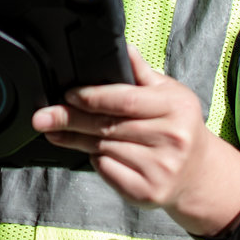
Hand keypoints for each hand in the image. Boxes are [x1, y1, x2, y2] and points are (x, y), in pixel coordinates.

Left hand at [31, 44, 239, 230]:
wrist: (197, 173)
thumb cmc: (177, 126)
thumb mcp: (168, 93)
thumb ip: (141, 73)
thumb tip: (123, 47)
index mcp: (175, 108)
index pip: (125, 100)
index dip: (92, 96)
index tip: (68, 94)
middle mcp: (171, 139)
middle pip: (108, 126)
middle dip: (71, 119)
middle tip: (42, 116)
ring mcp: (161, 168)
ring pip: (104, 149)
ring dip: (77, 140)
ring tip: (57, 131)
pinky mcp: (148, 192)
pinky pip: (108, 171)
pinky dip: (96, 161)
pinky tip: (93, 152)